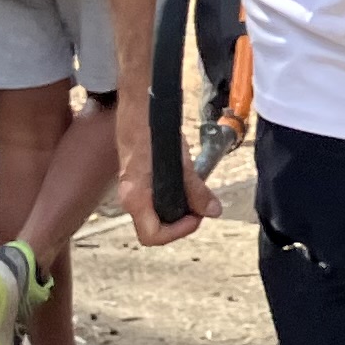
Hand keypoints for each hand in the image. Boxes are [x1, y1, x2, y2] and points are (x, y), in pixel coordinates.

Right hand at [116, 97, 198, 246]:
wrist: (139, 109)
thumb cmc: (154, 131)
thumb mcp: (181, 164)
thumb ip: (196, 191)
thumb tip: (213, 211)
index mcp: (135, 198)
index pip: (152, 236)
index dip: (178, 232)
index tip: (196, 217)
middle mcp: (130, 199)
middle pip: (156, 228)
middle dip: (180, 221)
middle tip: (200, 206)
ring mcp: (132, 191)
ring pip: (156, 214)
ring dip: (178, 209)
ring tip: (195, 194)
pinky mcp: (138, 182)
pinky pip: (155, 199)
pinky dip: (172, 196)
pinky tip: (185, 182)